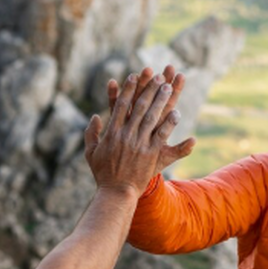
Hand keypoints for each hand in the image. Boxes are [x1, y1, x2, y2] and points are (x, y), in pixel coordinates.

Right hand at [84, 69, 182, 196]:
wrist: (116, 193)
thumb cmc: (102, 174)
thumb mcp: (90, 153)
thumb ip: (91, 134)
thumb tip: (95, 117)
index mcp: (111, 132)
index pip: (120, 105)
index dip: (128, 89)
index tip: (134, 76)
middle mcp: (125, 135)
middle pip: (139, 107)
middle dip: (148, 89)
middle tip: (157, 75)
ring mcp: (138, 144)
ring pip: (151, 117)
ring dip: (160, 100)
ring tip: (168, 86)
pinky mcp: (150, 153)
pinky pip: (161, 135)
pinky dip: (169, 123)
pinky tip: (176, 112)